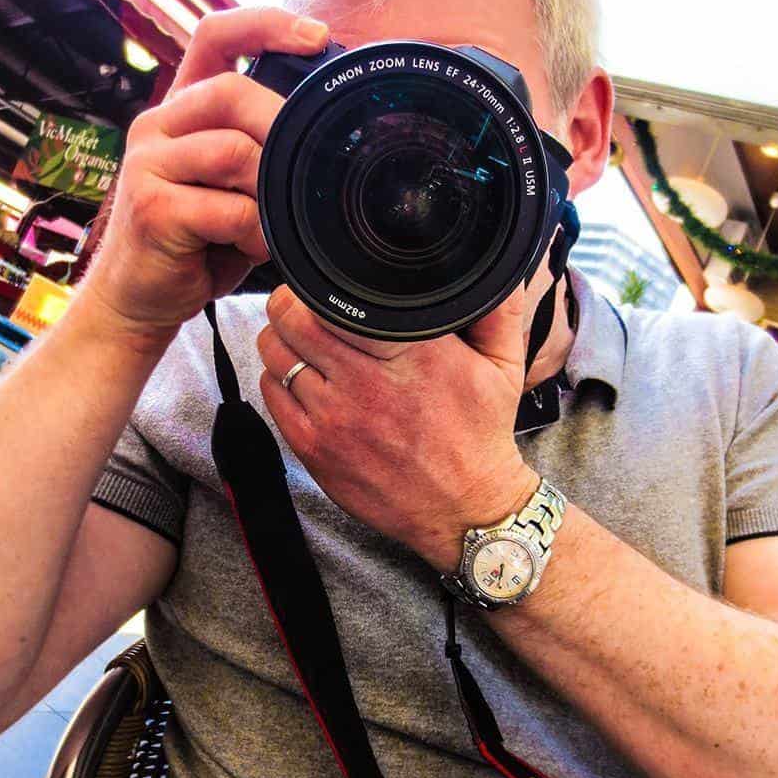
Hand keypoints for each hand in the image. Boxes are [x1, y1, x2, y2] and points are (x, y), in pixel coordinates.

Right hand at [80, 6, 331, 345]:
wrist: (138, 299)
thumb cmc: (195, 243)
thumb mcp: (231, 187)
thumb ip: (259, 152)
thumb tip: (324, 137)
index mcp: (181, 111)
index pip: (215, 36)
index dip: (266, 25)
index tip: (317, 36)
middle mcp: (156, 126)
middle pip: (231, 93)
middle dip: (282, 131)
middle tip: (303, 172)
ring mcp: (148, 164)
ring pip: (235, 152)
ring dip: (269, 195)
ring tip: (269, 226)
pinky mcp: (151, 207)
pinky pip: (229, 208)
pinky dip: (255, 233)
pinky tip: (249, 247)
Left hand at [257, 284, 539, 572]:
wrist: (465, 509)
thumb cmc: (481, 432)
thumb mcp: (505, 366)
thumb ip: (500, 308)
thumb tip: (498, 268)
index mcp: (413, 354)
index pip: (336, 302)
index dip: (316, 285)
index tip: (322, 283)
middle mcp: (368, 384)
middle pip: (293, 321)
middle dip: (290, 305)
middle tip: (300, 305)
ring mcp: (336, 419)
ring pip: (275, 355)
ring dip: (280, 340)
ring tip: (299, 341)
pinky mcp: (315, 449)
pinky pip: (272, 394)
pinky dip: (278, 377)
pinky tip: (300, 378)